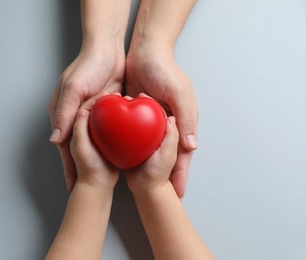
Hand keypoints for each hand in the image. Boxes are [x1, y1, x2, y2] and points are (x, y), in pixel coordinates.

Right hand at [48, 45, 123, 190]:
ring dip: (96, 159)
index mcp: (63, 114)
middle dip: (81, 168)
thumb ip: (64, 113)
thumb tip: (56, 140)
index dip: (68, 166)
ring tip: (104, 179)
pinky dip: (110, 145)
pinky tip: (118, 157)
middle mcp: (76, 118)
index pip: (64, 146)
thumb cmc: (87, 66)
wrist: (108, 50)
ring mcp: (91, 116)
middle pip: (78, 148)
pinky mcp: (106, 112)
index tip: (72, 185)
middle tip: (87, 188)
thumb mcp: (73, 88)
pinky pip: (107, 133)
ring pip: (93, 143)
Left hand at [125, 46, 197, 197]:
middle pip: (167, 156)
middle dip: (166, 176)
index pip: (182, 154)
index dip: (180, 173)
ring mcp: (151, 122)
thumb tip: (191, 145)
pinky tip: (125, 161)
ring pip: (151, 150)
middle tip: (161, 195)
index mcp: (180, 122)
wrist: (145, 53)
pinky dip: (133, 149)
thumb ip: (186, 118)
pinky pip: (136, 137)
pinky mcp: (137, 116)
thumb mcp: (179, 93)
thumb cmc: (165, 70)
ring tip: (142, 186)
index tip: (178, 193)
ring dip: (149, 167)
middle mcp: (167, 125)